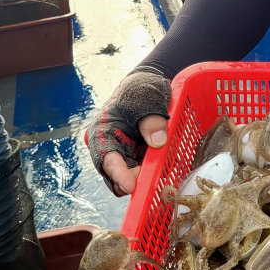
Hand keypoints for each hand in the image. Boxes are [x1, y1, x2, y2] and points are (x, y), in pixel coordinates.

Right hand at [86, 69, 170, 196]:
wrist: (149, 84)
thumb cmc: (141, 88)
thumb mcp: (147, 98)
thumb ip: (151, 120)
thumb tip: (158, 143)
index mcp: (102, 133)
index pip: (107, 159)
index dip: (119, 174)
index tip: (131, 186)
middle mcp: (110, 147)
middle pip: (117, 175)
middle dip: (133, 180)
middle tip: (152, 178)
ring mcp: (124, 153)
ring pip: (131, 176)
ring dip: (144, 177)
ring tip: (161, 173)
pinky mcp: (138, 155)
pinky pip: (144, 169)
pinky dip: (153, 171)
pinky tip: (167, 168)